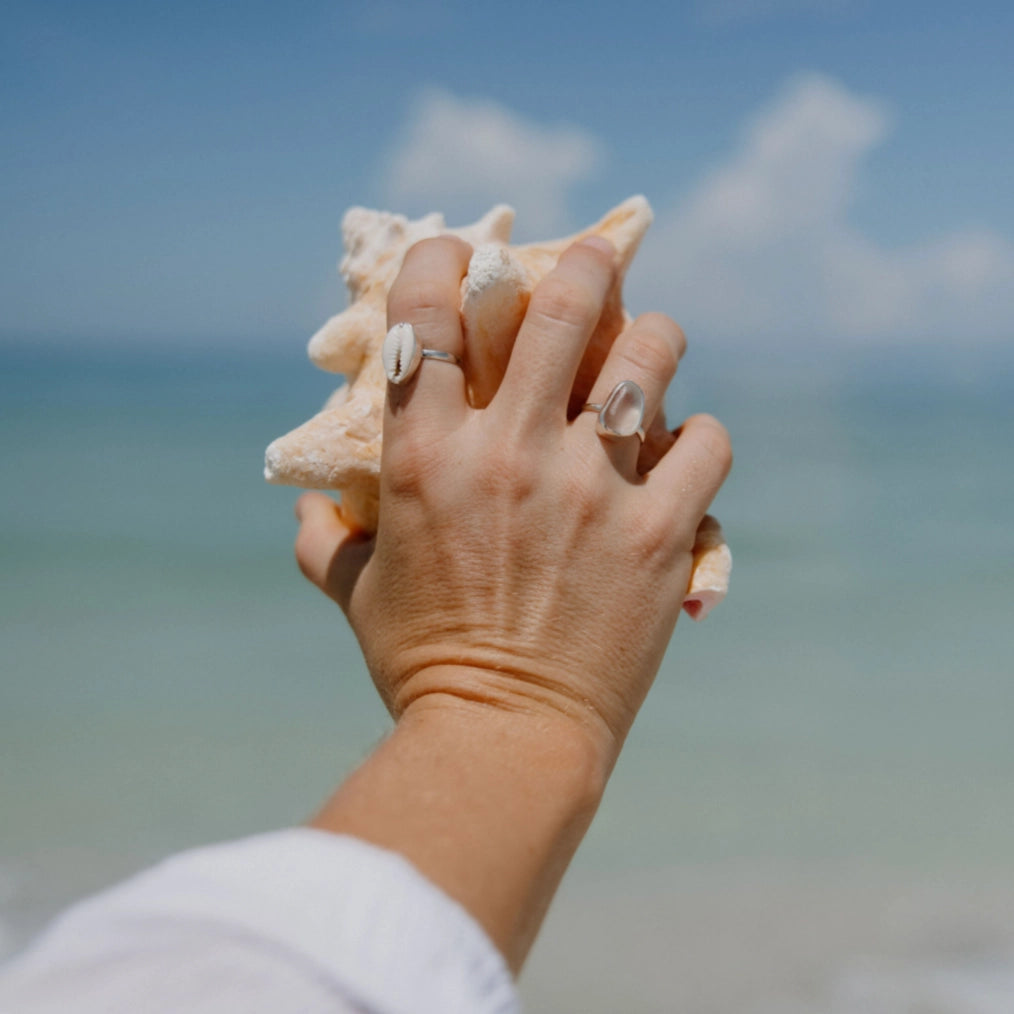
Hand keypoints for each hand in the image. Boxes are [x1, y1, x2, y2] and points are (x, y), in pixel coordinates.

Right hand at [295, 234, 731, 768]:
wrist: (504, 740)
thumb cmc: (420, 663)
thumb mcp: (353, 592)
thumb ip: (320, 536)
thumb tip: (307, 501)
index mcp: (426, 457)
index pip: (425, 314)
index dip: (442, 261)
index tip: (460, 252)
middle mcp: (512, 455)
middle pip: (561, 308)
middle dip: (582, 265)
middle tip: (595, 260)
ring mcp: (594, 491)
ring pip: (651, 359)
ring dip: (656, 339)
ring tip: (655, 345)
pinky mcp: (662, 534)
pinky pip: (705, 444)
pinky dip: (698, 436)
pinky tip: (682, 448)